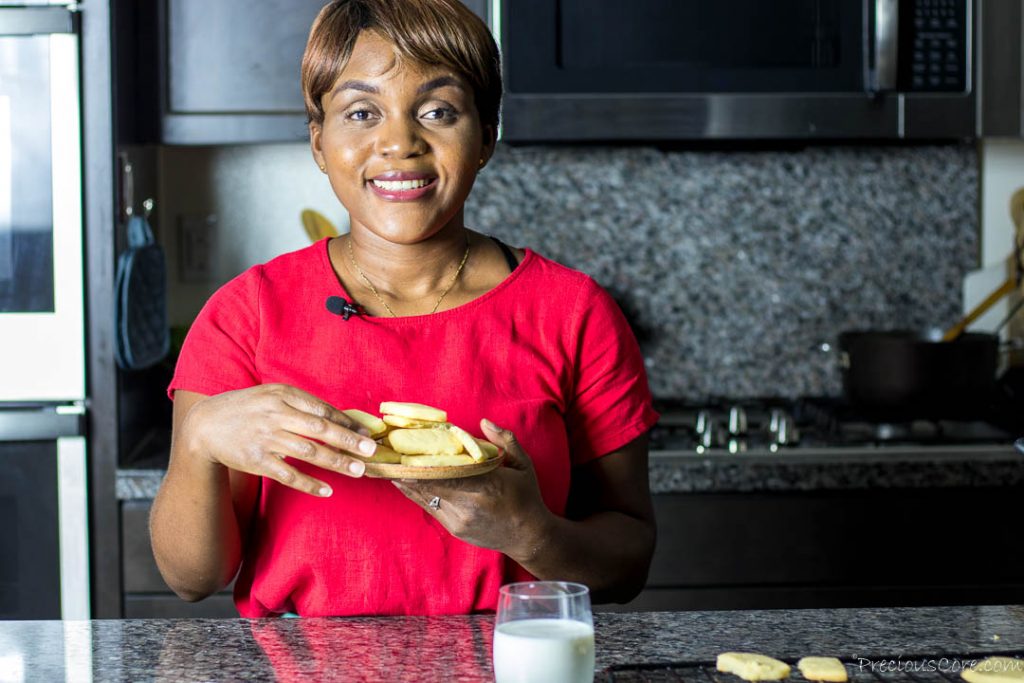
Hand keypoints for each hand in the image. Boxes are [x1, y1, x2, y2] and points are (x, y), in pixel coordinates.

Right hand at [179, 384, 377, 496]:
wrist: (205, 425)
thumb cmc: (248, 409)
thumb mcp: (272, 396)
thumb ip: (301, 405)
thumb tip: (339, 418)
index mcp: (282, 396)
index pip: (322, 409)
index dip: (347, 422)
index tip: (367, 433)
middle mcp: (275, 415)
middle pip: (320, 429)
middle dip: (348, 441)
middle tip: (370, 451)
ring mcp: (265, 439)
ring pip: (308, 452)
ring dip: (336, 462)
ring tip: (358, 471)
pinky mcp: (256, 461)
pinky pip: (288, 475)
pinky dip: (309, 483)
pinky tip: (327, 490)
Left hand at [392, 419, 553, 560]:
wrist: (528, 536)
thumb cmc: (526, 496)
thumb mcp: (523, 464)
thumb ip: (505, 441)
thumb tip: (484, 422)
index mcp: (487, 485)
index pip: (446, 472)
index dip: (422, 462)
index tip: (405, 447)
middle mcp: (469, 504)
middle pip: (430, 483)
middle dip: (407, 467)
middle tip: (389, 451)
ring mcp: (459, 519)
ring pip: (425, 496)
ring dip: (406, 480)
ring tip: (388, 464)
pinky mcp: (454, 528)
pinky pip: (430, 506)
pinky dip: (415, 492)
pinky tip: (403, 480)